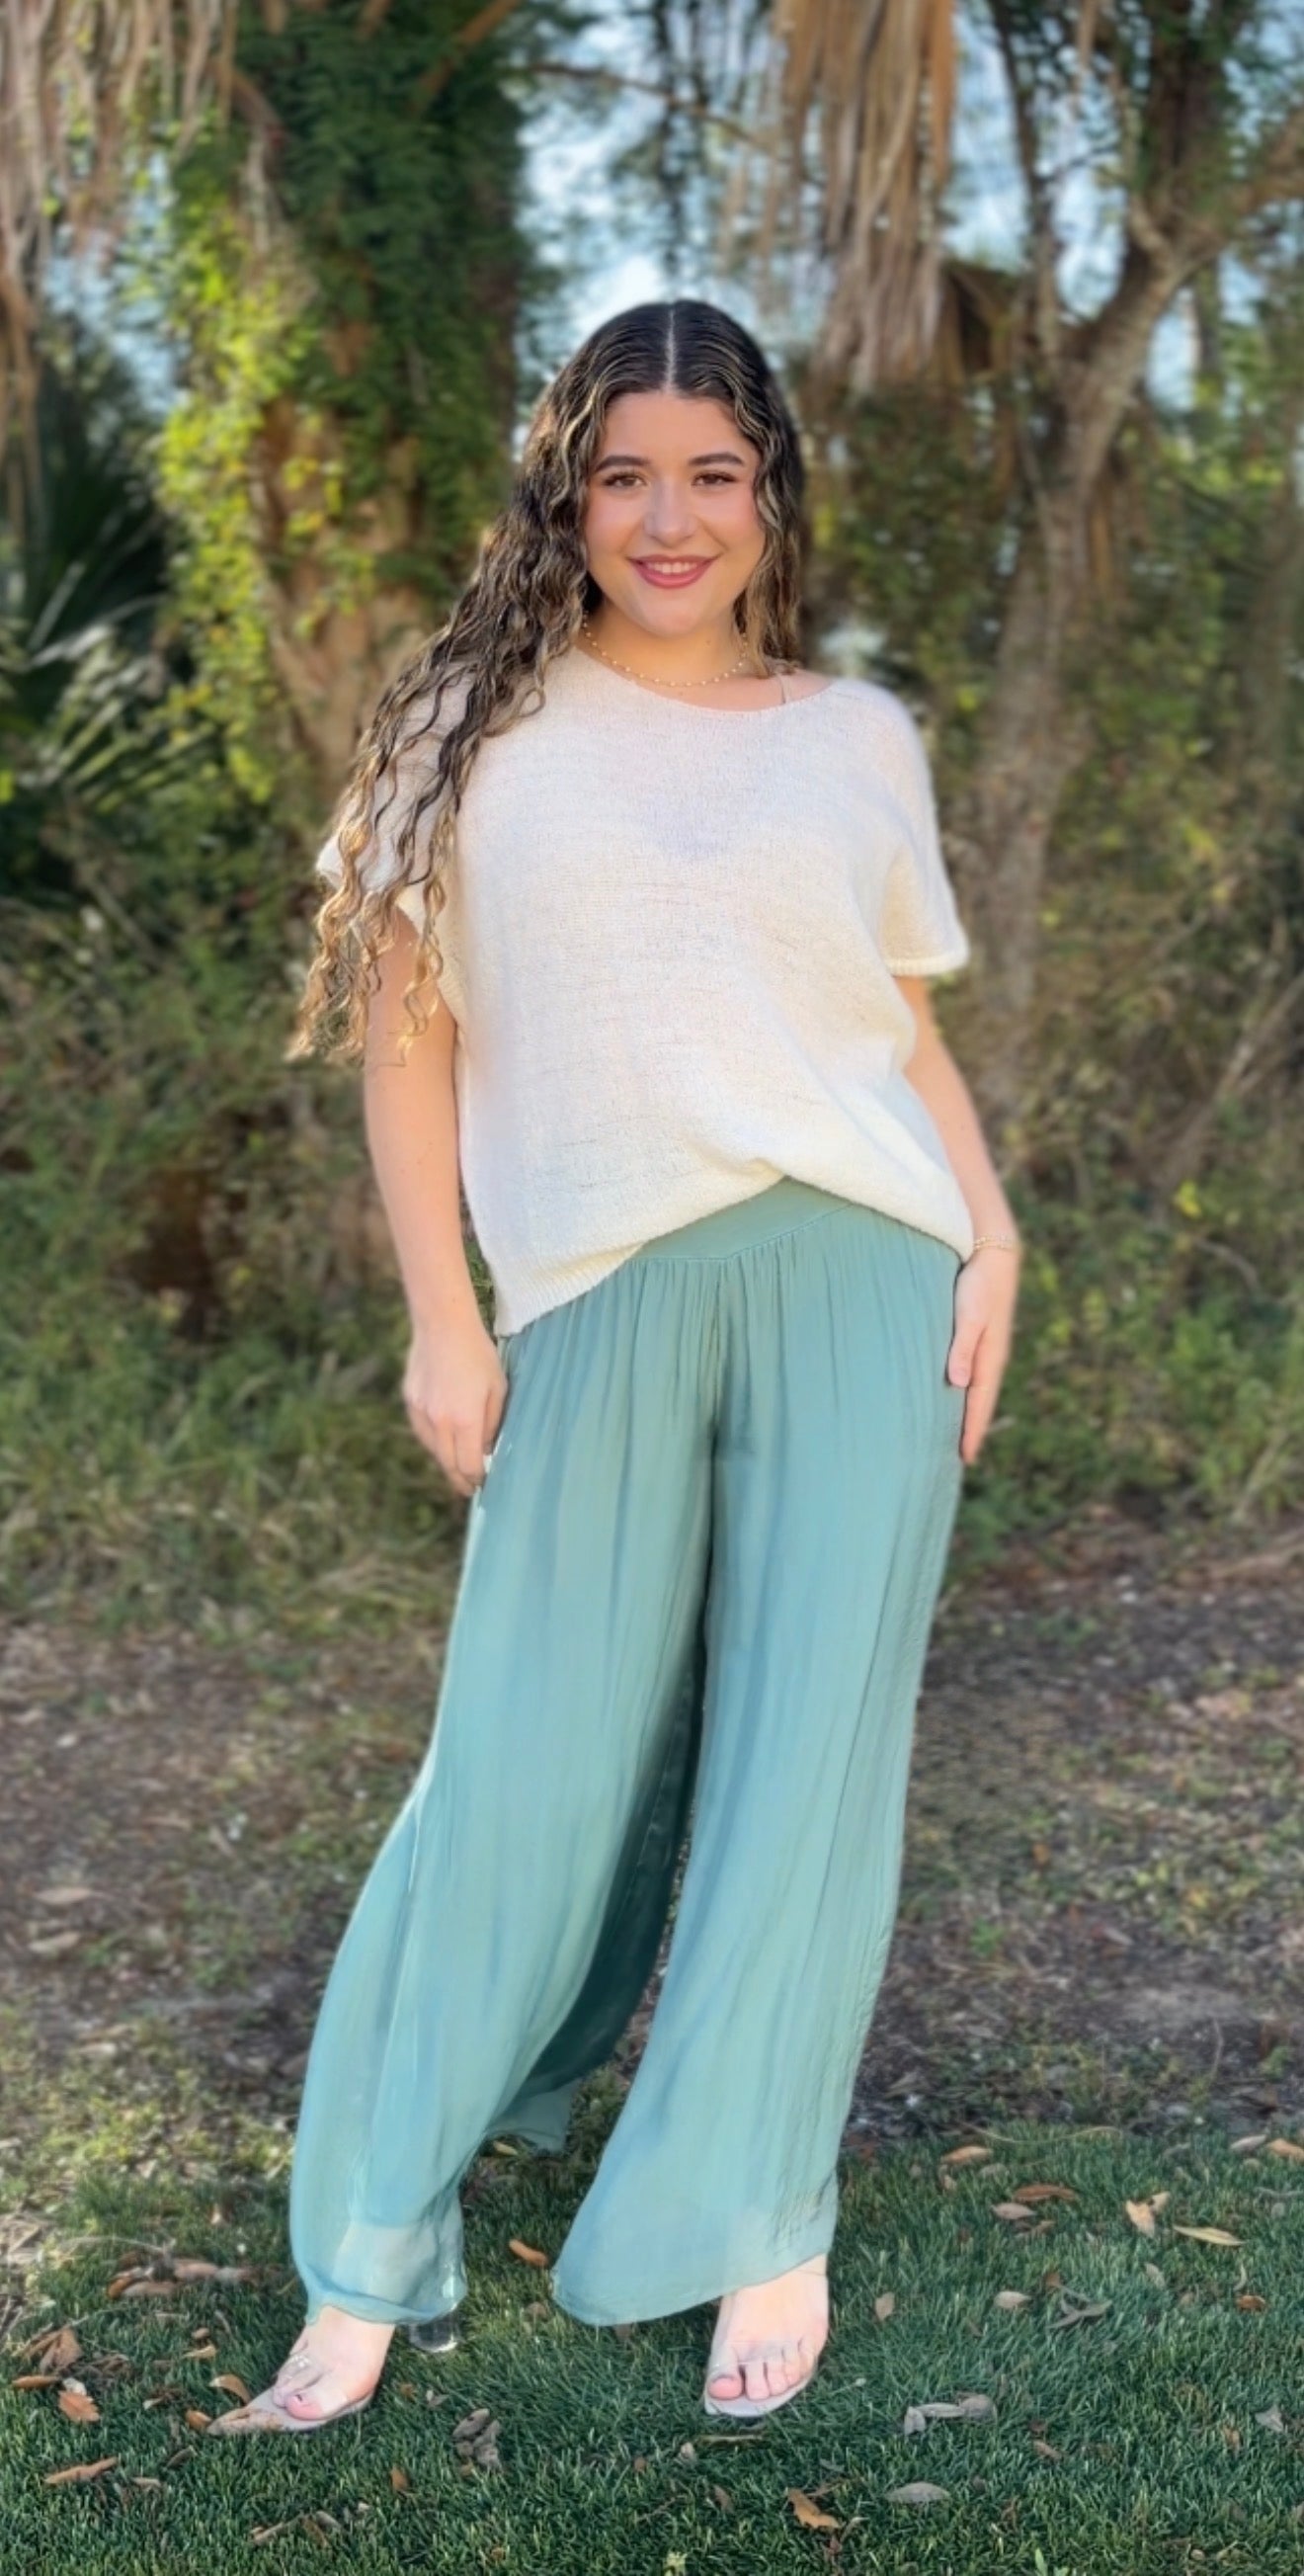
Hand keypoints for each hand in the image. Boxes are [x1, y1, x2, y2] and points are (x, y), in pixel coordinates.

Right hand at [402, 1305, 508, 1498]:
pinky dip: (434, 1442)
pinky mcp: (411, 1402)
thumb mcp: (498, 1388)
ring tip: (458, 1468)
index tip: (483, 1484)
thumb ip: (492, 1423)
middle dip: (461, 1479)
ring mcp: (422, 1412)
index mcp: (465, 1420)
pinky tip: (444, 1442)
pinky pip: (423, 1432)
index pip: (469, 1464)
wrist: (442, 1325)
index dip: (477, 1478)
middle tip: (469, 1488)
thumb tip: (487, 1449)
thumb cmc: (478, 1354)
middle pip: (449, 1464)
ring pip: (434, 1450)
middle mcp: (440, 1421)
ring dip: (447, 1461)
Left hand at [947, 1245, 1019, 1466]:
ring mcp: (989, 1349)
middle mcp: (991, 1359)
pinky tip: (961, 1397)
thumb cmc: (977, 1285)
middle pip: (981, 1403)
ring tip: (960, 1435)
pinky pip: (976, 1376)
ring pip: (979, 1391)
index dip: (972, 1431)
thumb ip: (961, 1347)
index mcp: (989, 1358)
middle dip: (973, 1430)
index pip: (979, 1404)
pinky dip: (970, 1394)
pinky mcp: (983, 1339)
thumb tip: (959, 1383)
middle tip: (961, 1459)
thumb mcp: (968, 1315)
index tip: (964, 1458)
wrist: (994, 1256)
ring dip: (971, 1414)